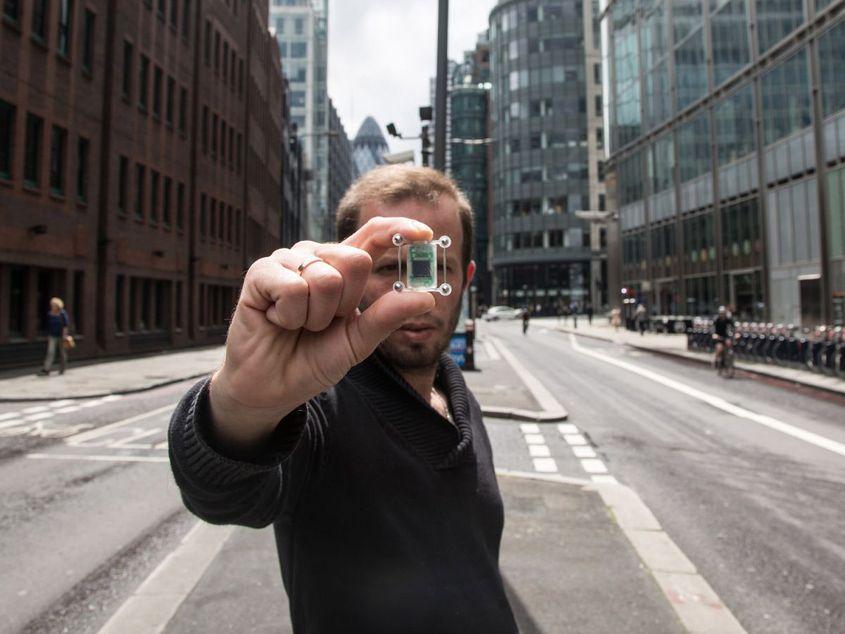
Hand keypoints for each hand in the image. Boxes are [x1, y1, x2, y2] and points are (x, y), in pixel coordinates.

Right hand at [209, 216, 435, 449]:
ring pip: (325, 278)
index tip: (426, 234)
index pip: (373, 234)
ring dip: (315, 316)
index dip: (398, 229)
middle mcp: (317, 257)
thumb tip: (427, 297)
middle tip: (321, 323)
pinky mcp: (260, 272)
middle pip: (355, 260)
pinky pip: (293, 287)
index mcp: (344, 268)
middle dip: (345, 304)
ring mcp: (287, 261)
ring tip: (296, 324)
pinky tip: (276, 320)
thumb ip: (388, 317)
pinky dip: (290, 315)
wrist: (272, 386)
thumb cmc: (313, 359)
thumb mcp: (358, 341)